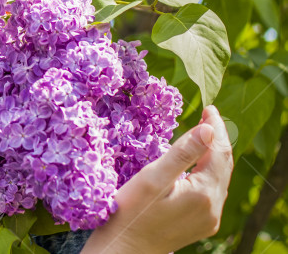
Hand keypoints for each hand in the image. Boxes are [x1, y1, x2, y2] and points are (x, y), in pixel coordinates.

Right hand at [81, 105, 233, 253]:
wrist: (124, 249)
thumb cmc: (131, 212)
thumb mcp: (153, 178)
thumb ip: (182, 153)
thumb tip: (208, 129)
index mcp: (204, 193)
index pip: (218, 152)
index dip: (215, 128)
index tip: (209, 108)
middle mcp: (213, 208)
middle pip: (223, 165)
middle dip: (216, 138)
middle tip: (208, 115)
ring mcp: (209, 219)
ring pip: (218, 178)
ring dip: (213, 154)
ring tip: (204, 133)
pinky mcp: (201, 224)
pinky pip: (211, 191)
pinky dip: (208, 171)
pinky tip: (197, 163)